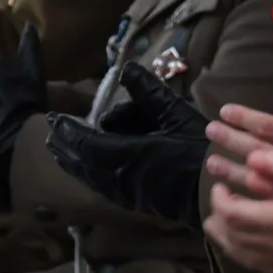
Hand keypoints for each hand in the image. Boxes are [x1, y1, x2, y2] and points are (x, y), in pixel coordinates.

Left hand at [46, 67, 208, 224]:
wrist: (221, 195)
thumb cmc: (201, 153)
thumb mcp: (176, 116)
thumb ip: (148, 93)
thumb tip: (126, 68)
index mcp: (129, 157)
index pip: (87, 144)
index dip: (69, 131)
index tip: (54, 118)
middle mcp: (121, 179)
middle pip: (83, 163)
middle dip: (65, 146)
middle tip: (51, 131)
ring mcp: (127, 195)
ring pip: (91, 177)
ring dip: (74, 161)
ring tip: (60, 149)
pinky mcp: (135, 204)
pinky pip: (103, 188)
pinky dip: (89, 176)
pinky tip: (86, 171)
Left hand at [204, 160, 272, 272]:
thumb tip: (255, 158)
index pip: (232, 215)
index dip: (219, 200)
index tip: (219, 187)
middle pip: (231, 237)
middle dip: (218, 219)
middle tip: (218, 203)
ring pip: (242, 256)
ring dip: (227, 239)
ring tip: (222, 223)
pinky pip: (259, 267)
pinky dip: (244, 254)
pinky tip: (248, 246)